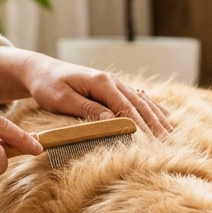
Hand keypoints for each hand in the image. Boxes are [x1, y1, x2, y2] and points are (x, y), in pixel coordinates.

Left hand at [0, 46, 172, 136]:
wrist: (41, 70)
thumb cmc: (47, 86)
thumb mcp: (62, 99)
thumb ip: (87, 109)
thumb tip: (112, 120)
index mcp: (101, 82)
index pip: (126, 107)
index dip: (139, 125)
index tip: (150, 142)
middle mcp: (112, 80)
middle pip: (139, 104)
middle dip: (154, 123)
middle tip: (167, 143)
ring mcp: (114, 82)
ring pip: (142, 100)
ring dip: (157, 116)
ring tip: (171, 133)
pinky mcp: (112, 87)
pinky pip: (138, 97)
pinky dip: (152, 107)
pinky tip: (165, 116)